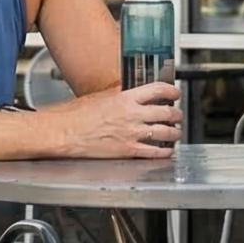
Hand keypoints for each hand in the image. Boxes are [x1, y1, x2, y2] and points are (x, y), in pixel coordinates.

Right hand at [58, 81, 182, 158]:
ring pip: (166, 133)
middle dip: (176, 114)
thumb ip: (119, 94)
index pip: (158, 90)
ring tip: (176, 133)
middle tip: (178, 115)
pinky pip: (155, 152)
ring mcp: (132, 134)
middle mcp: (133, 115)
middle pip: (167, 112)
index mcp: (126, 98)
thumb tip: (129, 92)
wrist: (64, 132)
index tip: (175, 93)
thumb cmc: (75, 115)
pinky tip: (167, 151)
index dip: (171, 91)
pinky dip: (165, 152)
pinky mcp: (128, 151)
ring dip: (175, 133)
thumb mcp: (101, 96)